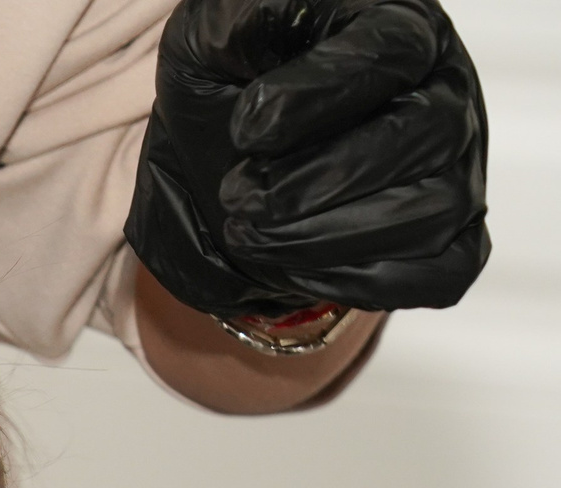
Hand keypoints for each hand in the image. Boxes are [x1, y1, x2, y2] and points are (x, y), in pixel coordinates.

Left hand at [128, 0, 487, 316]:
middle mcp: (443, 92)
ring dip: (327, 238)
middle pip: (424, 136)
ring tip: (250, 231)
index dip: (316, 97)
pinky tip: (293, 266)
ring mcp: (455, 165)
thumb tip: (255, 30)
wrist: (227, 154)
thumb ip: (237, 23)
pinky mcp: (448, 233)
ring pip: (435, 210)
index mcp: (397, 27)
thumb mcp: (214, 38)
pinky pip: (441, 271)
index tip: (246, 131)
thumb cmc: (233, 81)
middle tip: (239, 197)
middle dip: (317, 182)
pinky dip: (364, 280)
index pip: (389, 53)